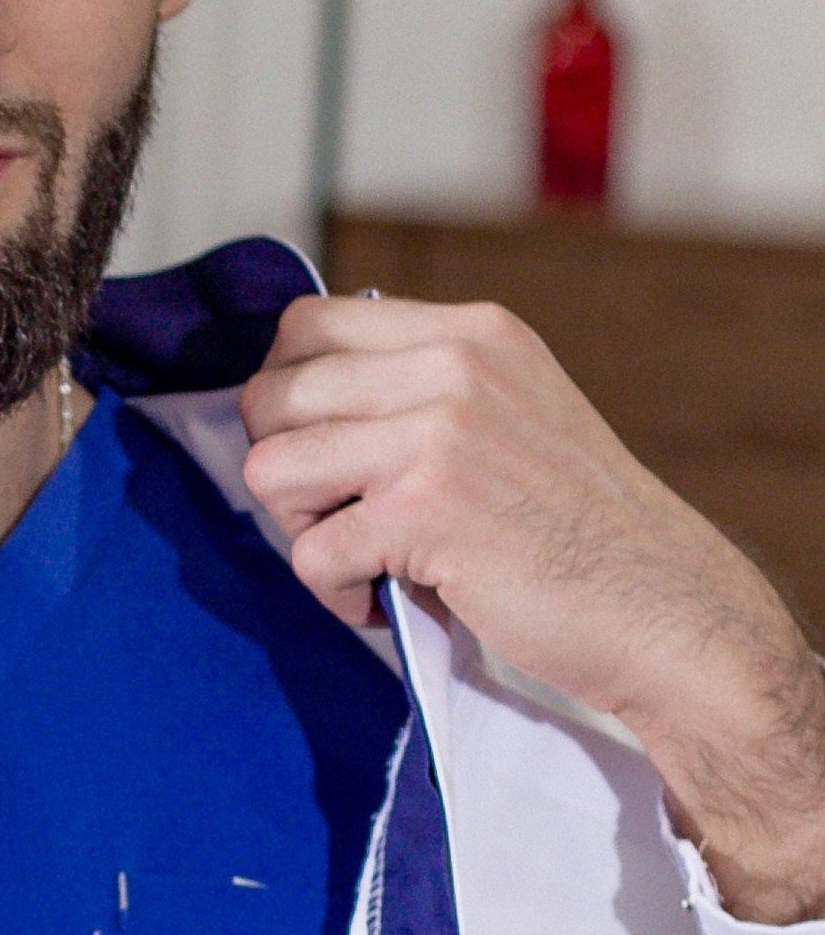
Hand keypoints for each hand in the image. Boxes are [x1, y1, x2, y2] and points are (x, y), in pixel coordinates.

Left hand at [239, 294, 824, 922]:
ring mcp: (437, 434)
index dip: (287, 397)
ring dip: (302, 532)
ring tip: (364, 560)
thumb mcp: (507, 416)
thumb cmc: (575, 533)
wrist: (664, 610)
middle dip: (285, 472)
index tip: (321, 453)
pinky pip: (310, 553)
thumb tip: (288, 400)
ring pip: (271, 470)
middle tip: (338, 519)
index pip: (306, 325)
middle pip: (270, 396)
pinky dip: (336, 594)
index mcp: (471, 333)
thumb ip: (419, 391)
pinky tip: (387, 600)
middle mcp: (452, 364)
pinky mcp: (425, 510)